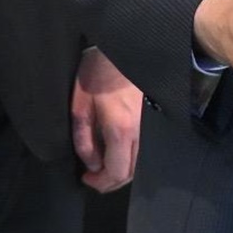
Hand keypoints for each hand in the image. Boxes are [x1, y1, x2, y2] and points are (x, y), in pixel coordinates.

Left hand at [71, 47, 142, 191]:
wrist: (123, 48)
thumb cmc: (98, 73)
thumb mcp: (80, 107)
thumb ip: (84, 140)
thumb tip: (91, 164)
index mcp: (121, 131)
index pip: (116, 172)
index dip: (100, 183)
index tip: (85, 179)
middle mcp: (140, 133)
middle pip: (130, 173)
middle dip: (110, 181)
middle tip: (92, 177)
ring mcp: (149, 127)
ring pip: (139, 163)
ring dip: (121, 170)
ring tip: (102, 165)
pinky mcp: (151, 120)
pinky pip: (143, 150)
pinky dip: (130, 159)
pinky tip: (116, 151)